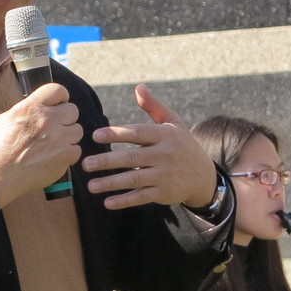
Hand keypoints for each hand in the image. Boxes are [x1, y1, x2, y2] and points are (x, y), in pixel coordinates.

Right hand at [0, 83, 83, 208]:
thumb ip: (26, 109)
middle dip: (65, 119)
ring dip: (68, 138)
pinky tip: (54, 158)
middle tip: (56, 129)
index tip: (59, 105)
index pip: (58, 90)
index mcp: (31, 107)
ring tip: (53, 146)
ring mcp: (57, 138)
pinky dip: (68, 155)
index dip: (61, 98)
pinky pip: (77, 150)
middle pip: (73, 110)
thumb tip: (40, 106)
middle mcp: (46, 120)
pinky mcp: (64, 156)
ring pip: (77, 130)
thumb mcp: (5, 120)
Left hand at [83, 85, 220, 210]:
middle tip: (85, 163)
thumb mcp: (173, 124)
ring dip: (111, 183)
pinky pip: (141, 197)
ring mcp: (164, 175)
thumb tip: (138, 87)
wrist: (205, 176)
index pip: (137, 133)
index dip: (116, 134)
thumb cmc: (182, 145)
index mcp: (165, 135)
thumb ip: (153, 107)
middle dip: (107, 161)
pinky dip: (125, 200)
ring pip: (134, 179)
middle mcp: (165, 155)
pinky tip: (108, 202)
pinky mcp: (164, 193)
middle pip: (132, 158)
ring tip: (90, 186)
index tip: (95, 136)